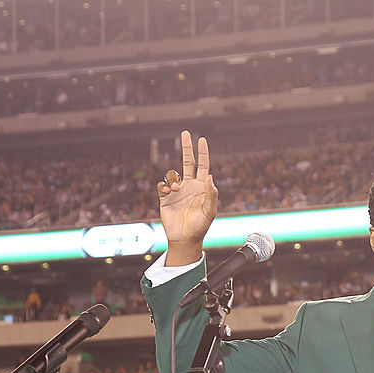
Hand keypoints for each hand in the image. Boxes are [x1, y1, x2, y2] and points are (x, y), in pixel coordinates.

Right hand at [158, 130, 218, 265]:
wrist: (185, 239)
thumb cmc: (200, 226)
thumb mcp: (209, 211)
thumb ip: (211, 195)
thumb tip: (210, 177)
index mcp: (201, 187)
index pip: (203, 166)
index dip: (202, 153)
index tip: (202, 140)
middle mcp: (189, 186)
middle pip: (187, 162)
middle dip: (187, 148)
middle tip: (185, 133)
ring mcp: (177, 191)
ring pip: (173, 174)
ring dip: (174, 177)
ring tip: (176, 188)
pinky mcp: (165, 198)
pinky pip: (162, 185)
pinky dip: (164, 186)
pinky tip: (168, 193)